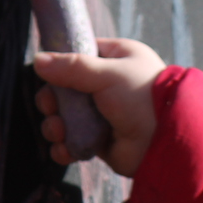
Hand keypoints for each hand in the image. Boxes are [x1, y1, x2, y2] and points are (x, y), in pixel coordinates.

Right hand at [34, 38, 165, 175]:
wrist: (165, 140)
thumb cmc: (142, 97)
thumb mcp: (108, 74)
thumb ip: (72, 67)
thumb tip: (37, 60)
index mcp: (117, 59)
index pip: (80, 54)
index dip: (60, 64)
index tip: (47, 75)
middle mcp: (108, 84)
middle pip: (64, 89)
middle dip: (52, 101)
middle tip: (52, 108)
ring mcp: (102, 113)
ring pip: (64, 117)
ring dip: (55, 126)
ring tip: (60, 132)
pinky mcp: (99, 139)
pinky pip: (71, 141)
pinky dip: (64, 147)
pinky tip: (64, 149)